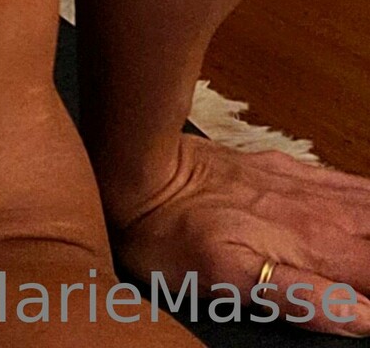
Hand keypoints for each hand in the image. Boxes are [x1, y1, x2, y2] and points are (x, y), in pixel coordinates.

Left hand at [114, 135, 369, 335]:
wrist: (138, 171)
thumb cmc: (173, 235)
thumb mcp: (232, 282)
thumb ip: (305, 299)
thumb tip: (363, 317)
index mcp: (313, 247)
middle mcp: (318, 213)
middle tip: (367, 274)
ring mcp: (303, 187)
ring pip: (369, 207)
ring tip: (368, 255)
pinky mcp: (285, 169)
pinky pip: (346, 182)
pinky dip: (366, 200)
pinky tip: (365, 211)